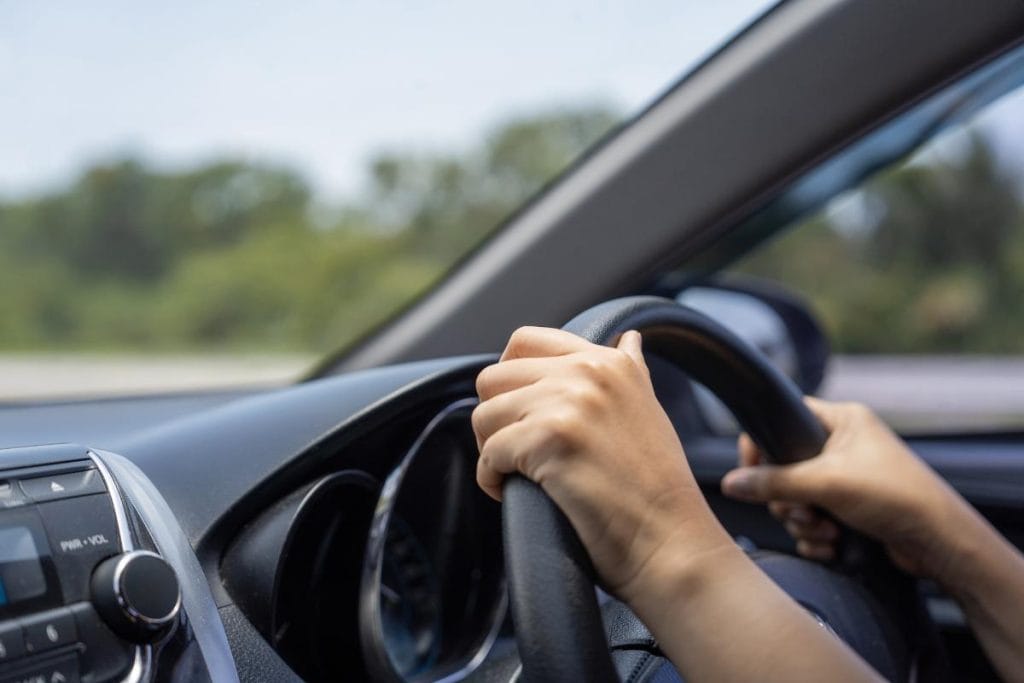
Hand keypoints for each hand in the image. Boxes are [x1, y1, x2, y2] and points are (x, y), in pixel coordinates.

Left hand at [473, 327, 731, 603]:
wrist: (672, 542)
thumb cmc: (657, 489)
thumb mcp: (648, 410)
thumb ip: (630, 371)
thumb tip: (628, 339)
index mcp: (608, 362)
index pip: (525, 341)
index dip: (507, 378)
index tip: (517, 413)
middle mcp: (588, 372)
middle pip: (494, 378)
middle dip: (494, 418)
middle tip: (514, 451)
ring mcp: (569, 403)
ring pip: (483, 415)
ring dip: (490, 450)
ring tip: (516, 473)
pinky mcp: (549, 439)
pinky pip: (489, 454)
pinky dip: (491, 479)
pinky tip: (512, 492)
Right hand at [721, 398, 971, 585]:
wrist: (942, 544)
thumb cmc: (899, 497)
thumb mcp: (827, 483)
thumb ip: (774, 482)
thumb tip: (732, 483)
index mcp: (842, 421)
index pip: (784, 418)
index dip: (762, 444)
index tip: (751, 471)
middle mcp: (843, 447)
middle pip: (784, 467)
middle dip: (788, 498)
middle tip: (801, 509)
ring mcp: (846, 479)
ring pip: (796, 498)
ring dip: (802, 520)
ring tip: (825, 529)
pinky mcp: (849, 510)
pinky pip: (811, 520)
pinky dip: (815, 536)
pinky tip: (831, 544)